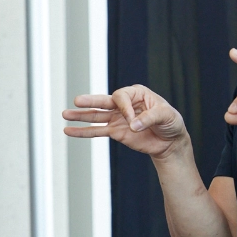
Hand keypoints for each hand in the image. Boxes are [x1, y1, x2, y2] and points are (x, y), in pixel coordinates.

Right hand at [63, 85, 189, 159]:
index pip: (121, 97)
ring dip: (81, 116)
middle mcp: (124, 104)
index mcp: (136, 94)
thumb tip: (133, 125)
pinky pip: (96, 131)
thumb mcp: (166, 115)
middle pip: (103, 101)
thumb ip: (149, 118)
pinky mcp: (115, 132)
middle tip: (77, 101)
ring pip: (96, 116)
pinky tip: (69, 130)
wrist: (170, 141)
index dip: (124, 109)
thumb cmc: (171, 123)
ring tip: (65, 115)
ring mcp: (117, 118)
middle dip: (90, 102)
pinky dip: (83, 132)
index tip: (133, 122)